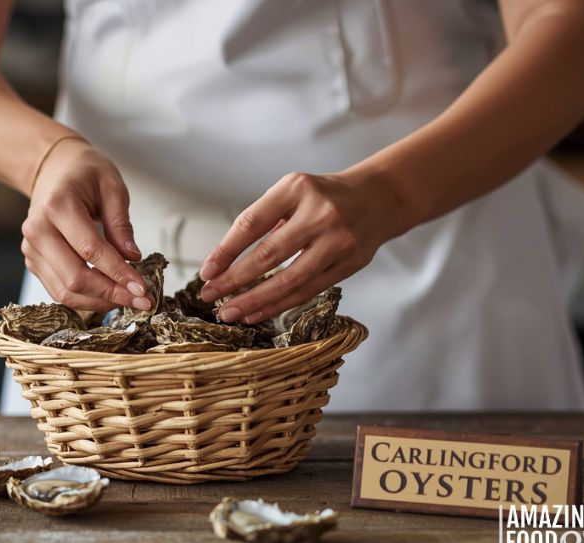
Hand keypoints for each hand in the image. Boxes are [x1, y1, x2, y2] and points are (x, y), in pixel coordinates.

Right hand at [21, 138, 151, 311]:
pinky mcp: (33, 261)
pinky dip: (86, 299)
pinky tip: (109, 296)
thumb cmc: (85, 173)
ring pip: (65, 291)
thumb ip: (121, 224)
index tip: (143, 289)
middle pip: (75, 277)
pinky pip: (59, 290)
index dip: (119, 273)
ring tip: (129, 300)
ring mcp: (32, 248)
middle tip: (142, 301)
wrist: (52, 170)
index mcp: (58, 206)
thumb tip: (133, 258)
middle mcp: (38, 230)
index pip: (91, 250)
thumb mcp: (112, 187)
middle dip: (112, 294)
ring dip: (100, 302)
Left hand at [198, 167, 411, 323]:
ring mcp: (338, 240)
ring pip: (289, 280)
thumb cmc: (322, 197)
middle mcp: (320, 213)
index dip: (225, 251)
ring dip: (255, 301)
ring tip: (229, 312)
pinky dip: (279, 305)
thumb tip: (223, 263)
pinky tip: (258, 312)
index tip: (205, 272)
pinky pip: (308, 291)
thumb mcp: (292, 192)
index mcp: (296, 189)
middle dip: (234, 280)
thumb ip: (263, 221)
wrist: (377, 199)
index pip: (251, 224)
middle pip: (268, 255)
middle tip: (209, 297)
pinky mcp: (350, 264)